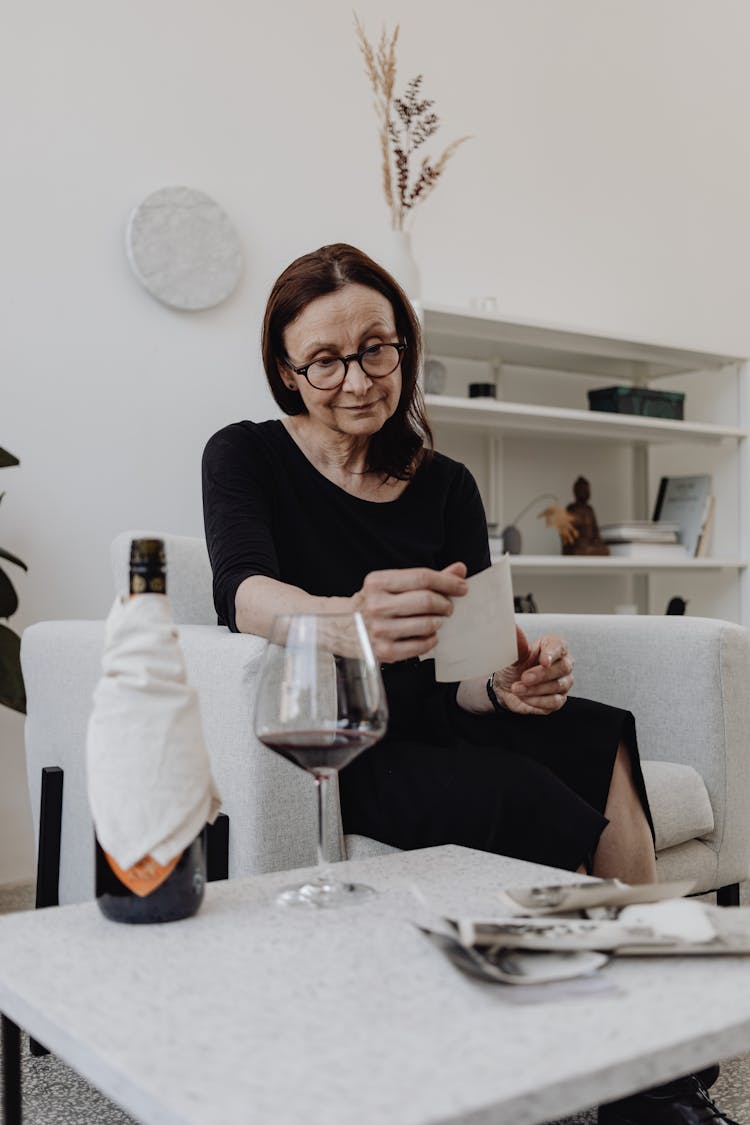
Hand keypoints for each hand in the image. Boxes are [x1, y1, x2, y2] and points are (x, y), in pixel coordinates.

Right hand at [352, 562, 467, 662]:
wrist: (343, 627)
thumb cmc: (374, 603)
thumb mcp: (394, 584)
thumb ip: (427, 577)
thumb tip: (459, 570)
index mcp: (377, 583)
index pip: (422, 578)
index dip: (447, 582)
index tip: (461, 587)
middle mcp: (376, 605)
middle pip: (426, 601)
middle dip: (445, 604)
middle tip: (448, 607)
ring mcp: (379, 630)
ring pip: (427, 624)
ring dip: (439, 622)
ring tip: (436, 620)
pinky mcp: (384, 651)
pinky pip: (421, 646)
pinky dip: (431, 640)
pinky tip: (428, 635)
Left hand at [491, 627, 573, 715]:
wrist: (506, 686)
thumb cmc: (514, 665)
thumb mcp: (513, 655)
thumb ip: (517, 644)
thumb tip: (514, 629)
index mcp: (553, 646)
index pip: (559, 646)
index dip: (552, 653)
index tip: (543, 661)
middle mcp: (563, 663)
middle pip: (563, 667)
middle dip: (542, 674)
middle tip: (524, 677)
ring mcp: (563, 682)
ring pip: (558, 686)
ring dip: (535, 689)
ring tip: (516, 688)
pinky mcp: (558, 699)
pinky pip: (554, 702)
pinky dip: (537, 701)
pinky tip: (524, 698)